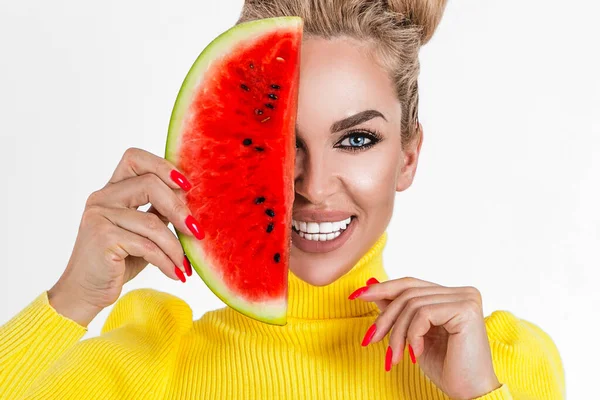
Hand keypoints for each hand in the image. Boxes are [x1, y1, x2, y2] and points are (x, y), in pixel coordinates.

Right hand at [48, 147, 204, 326]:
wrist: (86, 292)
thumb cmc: (119, 260)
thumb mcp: (144, 231)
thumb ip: (159, 211)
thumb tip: (189, 195)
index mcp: (112, 190)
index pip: (135, 158)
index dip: (163, 166)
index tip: (186, 186)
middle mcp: (102, 197)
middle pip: (149, 184)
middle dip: (179, 208)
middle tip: (196, 232)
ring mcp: (99, 216)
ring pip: (152, 222)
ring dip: (176, 247)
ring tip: (185, 265)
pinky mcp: (103, 239)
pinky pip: (147, 246)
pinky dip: (166, 261)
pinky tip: (175, 273)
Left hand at [350, 277, 501, 398]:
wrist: (468, 394)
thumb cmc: (445, 367)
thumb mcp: (412, 334)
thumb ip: (397, 309)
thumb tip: (370, 286)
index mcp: (451, 295)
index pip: (410, 284)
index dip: (382, 288)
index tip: (356, 296)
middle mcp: (462, 292)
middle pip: (408, 292)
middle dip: (385, 317)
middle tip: (371, 339)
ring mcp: (465, 298)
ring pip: (412, 304)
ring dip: (397, 333)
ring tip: (396, 356)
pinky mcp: (466, 309)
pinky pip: (423, 314)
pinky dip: (412, 335)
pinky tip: (416, 353)